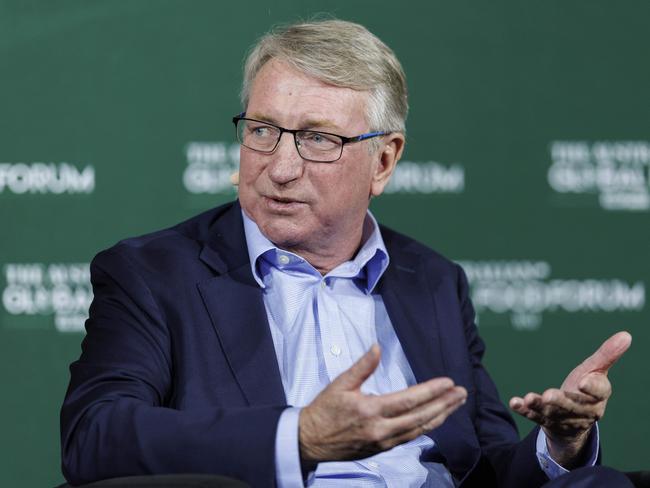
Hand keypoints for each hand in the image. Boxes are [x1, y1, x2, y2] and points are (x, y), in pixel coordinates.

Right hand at [299, 344, 466, 463]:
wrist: (309, 440)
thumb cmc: (324, 410)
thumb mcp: (340, 383)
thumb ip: (362, 366)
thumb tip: (377, 347)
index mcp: (370, 410)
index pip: (409, 400)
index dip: (431, 391)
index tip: (448, 383)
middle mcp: (381, 429)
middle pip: (420, 417)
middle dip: (444, 404)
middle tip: (462, 393)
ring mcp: (383, 441)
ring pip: (419, 430)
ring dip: (440, 416)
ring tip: (456, 405)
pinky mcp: (382, 448)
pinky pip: (410, 438)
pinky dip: (426, 427)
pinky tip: (435, 419)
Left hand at [509, 331, 631, 467]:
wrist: (573, 422)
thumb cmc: (585, 390)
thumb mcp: (596, 371)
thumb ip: (607, 355)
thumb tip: (626, 335)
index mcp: (597, 397)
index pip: (598, 392)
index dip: (592, 388)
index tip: (584, 382)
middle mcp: (581, 411)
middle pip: (572, 406)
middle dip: (561, 401)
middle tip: (549, 395)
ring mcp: (561, 417)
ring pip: (552, 413)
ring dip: (539, 406)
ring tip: (529, 398)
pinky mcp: (544, 420)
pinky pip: (533, 416)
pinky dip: (523, 409)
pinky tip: (514, 402)